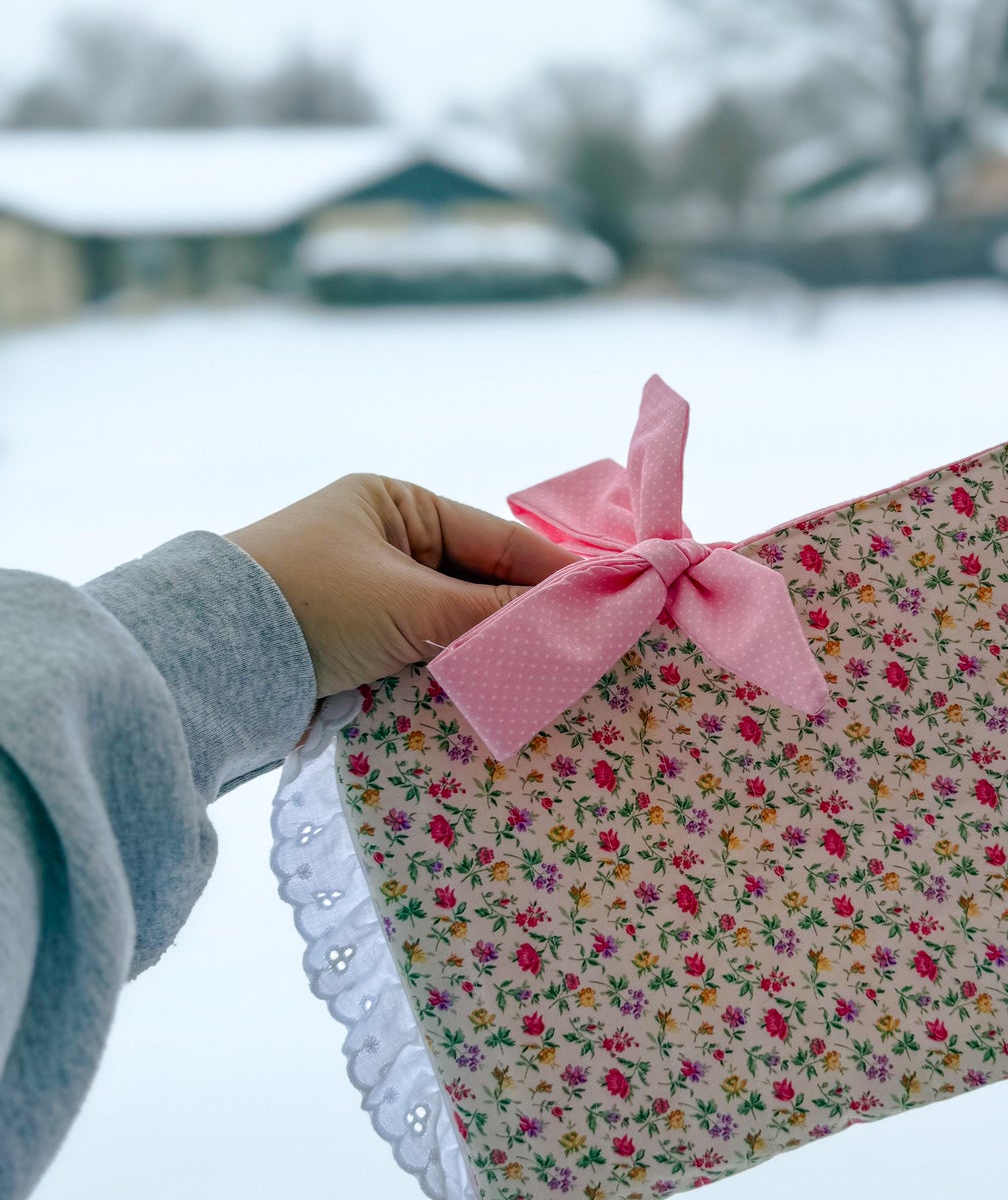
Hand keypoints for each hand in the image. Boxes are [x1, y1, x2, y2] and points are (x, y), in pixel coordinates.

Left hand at [228, 474, 572, 697]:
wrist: (207, 661)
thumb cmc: (312, 604)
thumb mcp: (413, 605)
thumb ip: (494, 617)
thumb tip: (572, 622)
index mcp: (392, 503)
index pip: (495, 537)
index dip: (553, 572)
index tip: (609, 601)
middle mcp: (378, 540)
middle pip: (476, 582)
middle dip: (522, 619)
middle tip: (586, 649)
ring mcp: (361, 592)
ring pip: (449, 624)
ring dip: (486, 653)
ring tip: (548, 679)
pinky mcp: (346, 644)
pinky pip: (418, 655)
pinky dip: (449, 675)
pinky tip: (488, 696)